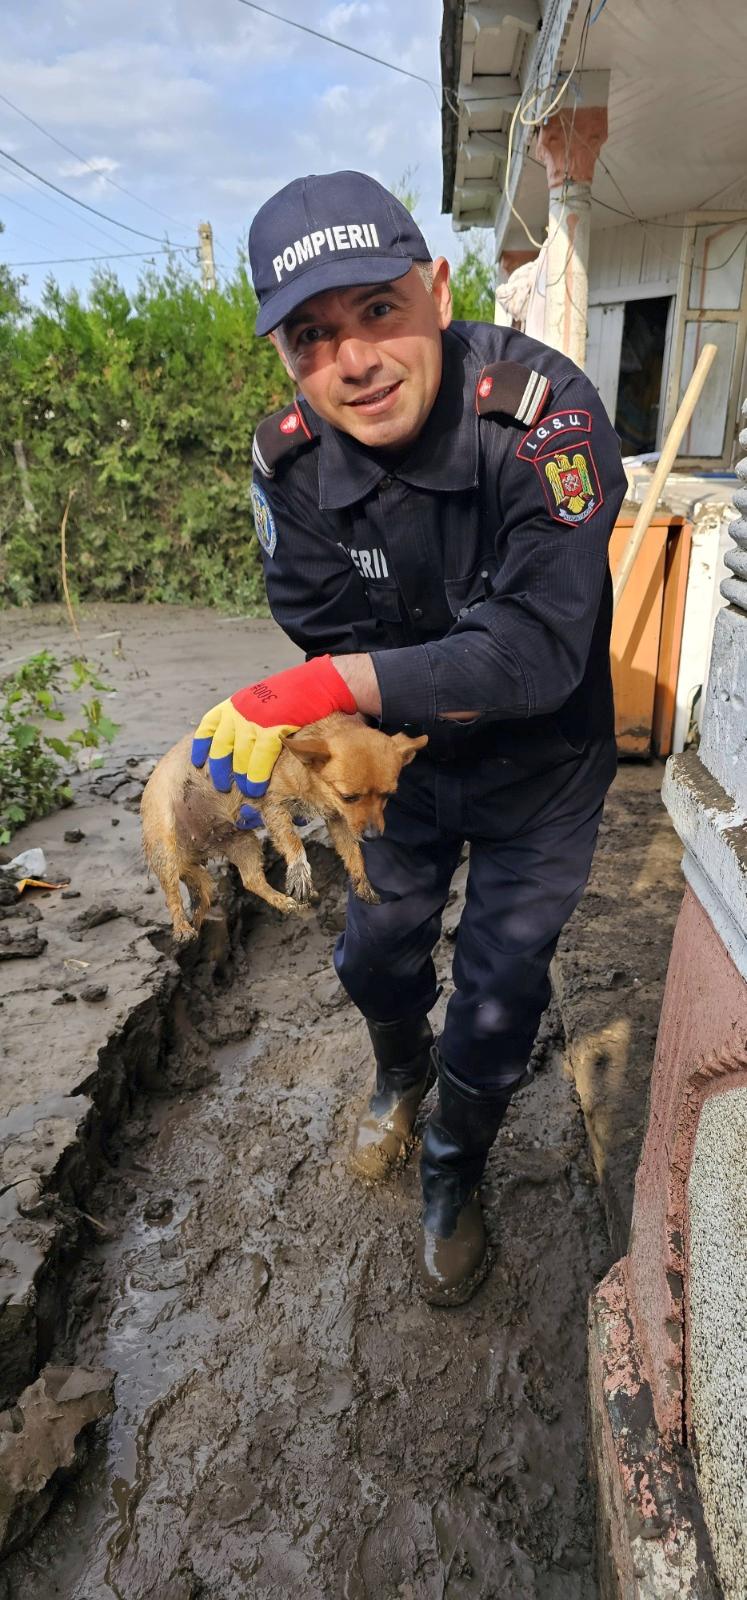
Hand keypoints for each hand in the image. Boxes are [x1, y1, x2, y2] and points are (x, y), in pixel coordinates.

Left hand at [191, 655, 356, 795]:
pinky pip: (259, 758)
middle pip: (222, 745)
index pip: (209, 724)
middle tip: (221, 786)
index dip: (202, 745)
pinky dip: (257, 775)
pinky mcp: (272, 728)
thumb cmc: (297, 692)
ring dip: (241, 777)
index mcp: (237, 702)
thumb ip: (253, 716)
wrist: (319, 682)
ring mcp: (254, 719)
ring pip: (240, 755)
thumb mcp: (265, 698)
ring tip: (246, 792)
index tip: (199, 761)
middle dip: (220, 768)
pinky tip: (257, 787)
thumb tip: (248, 740)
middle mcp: (240, 710)